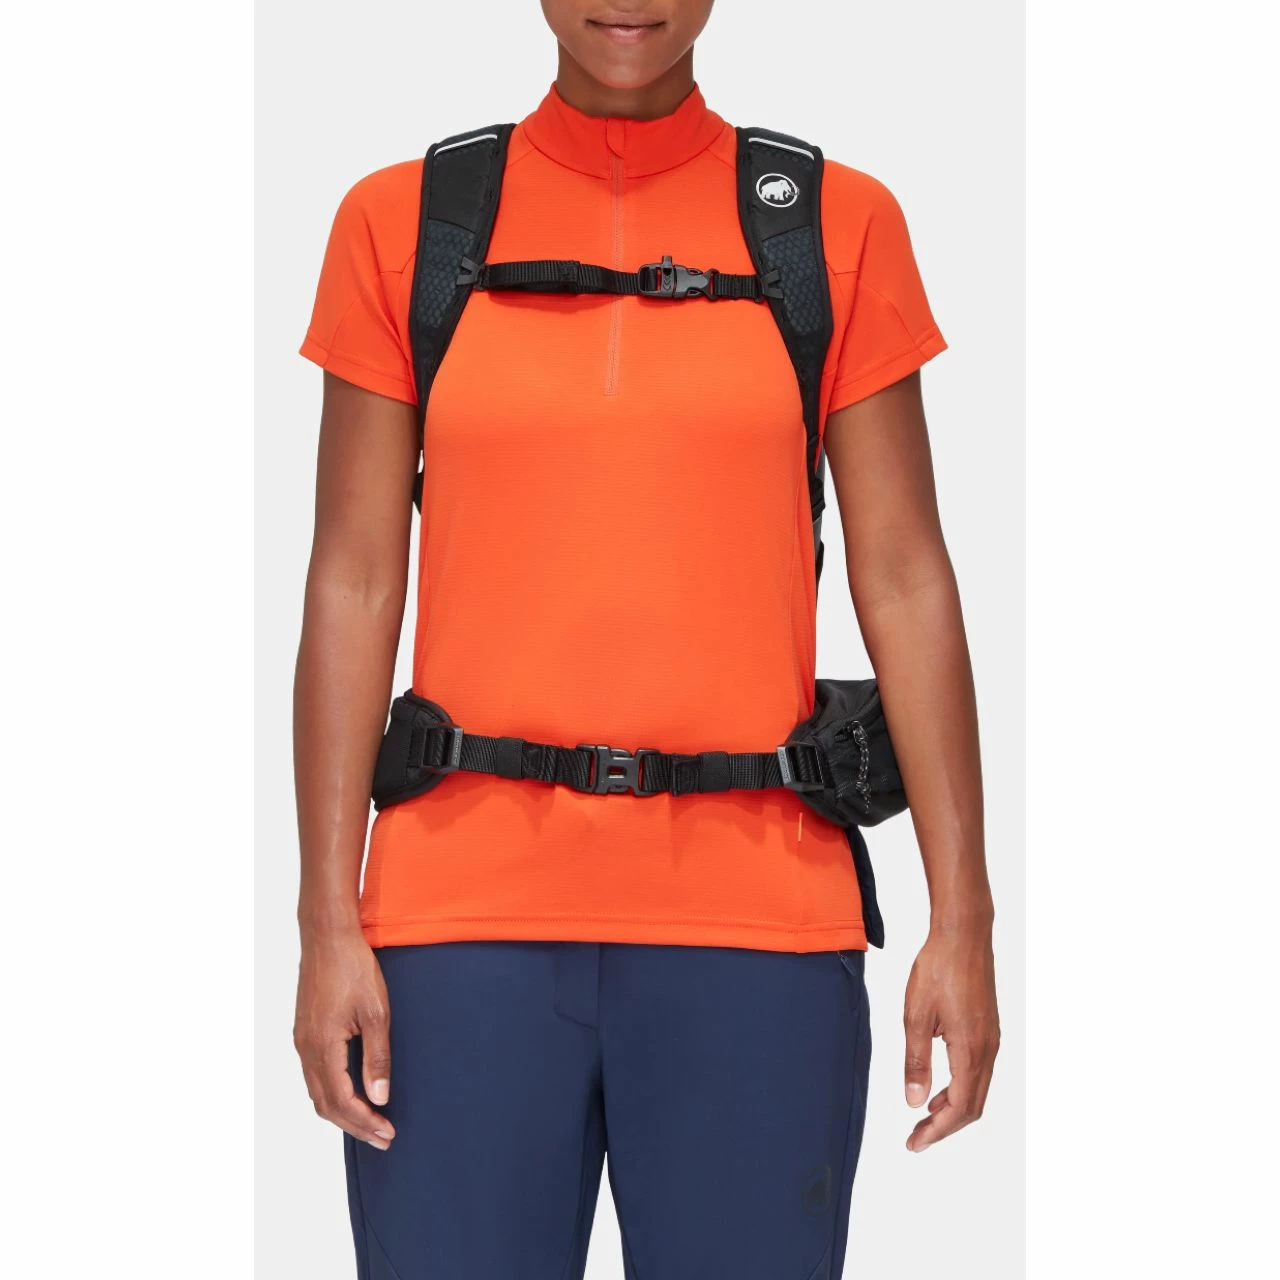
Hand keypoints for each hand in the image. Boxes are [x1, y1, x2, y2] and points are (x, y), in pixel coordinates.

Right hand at [293, 930, 395, 1149]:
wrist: (328, 937)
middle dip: (355, 1125)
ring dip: (343, 1112)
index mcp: (322, 1048)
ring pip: (317, 1092)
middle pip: (325, 1105)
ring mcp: (302, 1040)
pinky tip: (352, 1091)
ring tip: (370, 1121)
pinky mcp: (305, 1031)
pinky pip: (315, 1074)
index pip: (341, 1102)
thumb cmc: (354, 968)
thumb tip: (380, 1097)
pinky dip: (333, 1092)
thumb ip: (377, 1058)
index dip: (365, 1123)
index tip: (387, 1133)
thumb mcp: (376, 1013)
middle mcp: (306, 1049)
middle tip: (382, 1138)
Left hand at [902, 923, 999, 1151]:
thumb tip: (914, 1102)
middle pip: (973, 1106)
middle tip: (916, 1137)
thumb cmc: (938, 969)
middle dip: (945, 1127)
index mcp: (971, 1051)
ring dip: (953, 1108)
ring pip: (978, 1089)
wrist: (963, 935)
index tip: (914, 1143)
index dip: (937, 1132)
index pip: (959, 1109)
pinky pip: (979, 1071)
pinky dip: (960, 1087)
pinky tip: (939, 1084)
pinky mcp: (989, 1028)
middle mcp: (988, 1050)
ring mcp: (991, 1039)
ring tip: (924, 1114)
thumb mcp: (916, 1016)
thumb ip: (916, 1061)